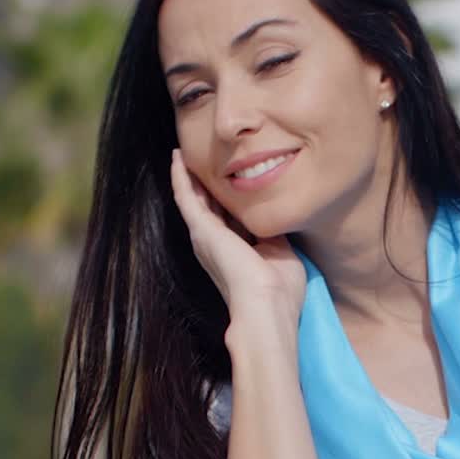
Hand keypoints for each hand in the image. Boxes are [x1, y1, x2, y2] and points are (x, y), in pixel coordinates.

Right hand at [169, 148, 306, 329]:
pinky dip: (181, 177)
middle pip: (209, 208)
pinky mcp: (200, 230)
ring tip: (183, 153)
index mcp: (237, 253)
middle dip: (205, 186)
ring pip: (193, 200)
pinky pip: (186, 197)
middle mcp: (217, 246)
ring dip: (188, 177)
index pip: (231, 221)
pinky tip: (177, 157)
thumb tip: (274, 217)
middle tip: (200, 160)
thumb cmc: (280, 289)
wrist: (266, 305)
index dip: (230, 202)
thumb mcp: (282, 253)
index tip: (232, 181)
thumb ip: (274, 235)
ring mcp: (206, 238)